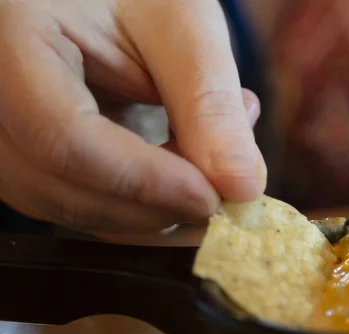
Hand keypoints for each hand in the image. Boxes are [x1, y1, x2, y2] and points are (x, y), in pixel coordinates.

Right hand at [0, 0, 265, 236]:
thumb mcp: (180, 25)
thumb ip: (209, 102)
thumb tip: (241, 187)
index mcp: (8, 41)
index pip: (62, 136)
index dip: (143, 180)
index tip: (213, 197)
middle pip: (58, 186)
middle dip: (154, 206)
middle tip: (225, 184)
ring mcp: (3, 133)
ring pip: (68, 207)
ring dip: (151, 209)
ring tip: (208, 159)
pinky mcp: (30, 155)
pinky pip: (78, 201)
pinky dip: (137, 204)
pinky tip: (180, 168)